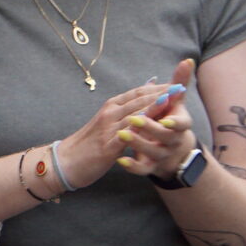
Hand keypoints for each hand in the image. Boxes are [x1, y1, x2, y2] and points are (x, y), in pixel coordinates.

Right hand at [63, 78, 185, 187]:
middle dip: (161, 92)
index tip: (176, 83)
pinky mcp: (109, 145)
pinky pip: (129, 133)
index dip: (157, 88)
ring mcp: (108, 128)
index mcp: (109, 108)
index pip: (136, 93)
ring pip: (136, 113)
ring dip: (155, 104)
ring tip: (173, 98)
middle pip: (139, 100)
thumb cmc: (87, 144)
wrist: (65, 162)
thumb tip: (140, 103)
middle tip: (181, 86)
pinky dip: (143, 125)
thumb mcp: (105, 125)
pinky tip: (156, 123)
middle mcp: (109, 114)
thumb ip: (123, 113)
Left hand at [116, 58, 200, 180]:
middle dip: (149, 126)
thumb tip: (187, 60)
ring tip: (122, 135)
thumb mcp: (174, 104)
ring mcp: (161, 154)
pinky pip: (142, 169)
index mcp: (179, 125)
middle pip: (164, 135)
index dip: (173, 119)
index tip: (164, 115)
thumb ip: (179, 84)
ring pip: (151, 151)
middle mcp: (172, 140)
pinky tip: (121, 161)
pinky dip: (133, 166)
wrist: (171, 152)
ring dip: (138, 143)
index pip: (181, 123)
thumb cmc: (169, 121)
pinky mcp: (150, 166)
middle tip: (134, 119)